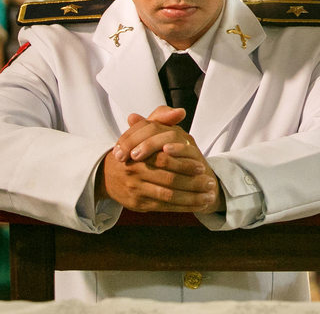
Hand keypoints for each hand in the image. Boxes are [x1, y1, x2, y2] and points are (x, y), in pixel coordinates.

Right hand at [98, 107, 220, 212]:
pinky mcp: (138, 203)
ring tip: (209, 197)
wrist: (109, 175)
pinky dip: (182, 207)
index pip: (165, 160)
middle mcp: (136, 172)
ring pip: (168, 196)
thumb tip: (180, 111)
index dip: (185, 164)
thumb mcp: (143, 130)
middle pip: (169, 180)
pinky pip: (164, 207)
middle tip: (211, 183)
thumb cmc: (133, 150)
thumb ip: (161, 118)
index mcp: (138, 153)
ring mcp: (136, 189)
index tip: (202, 166)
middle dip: (193, 183)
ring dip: (191, 198)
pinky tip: (197, 205)